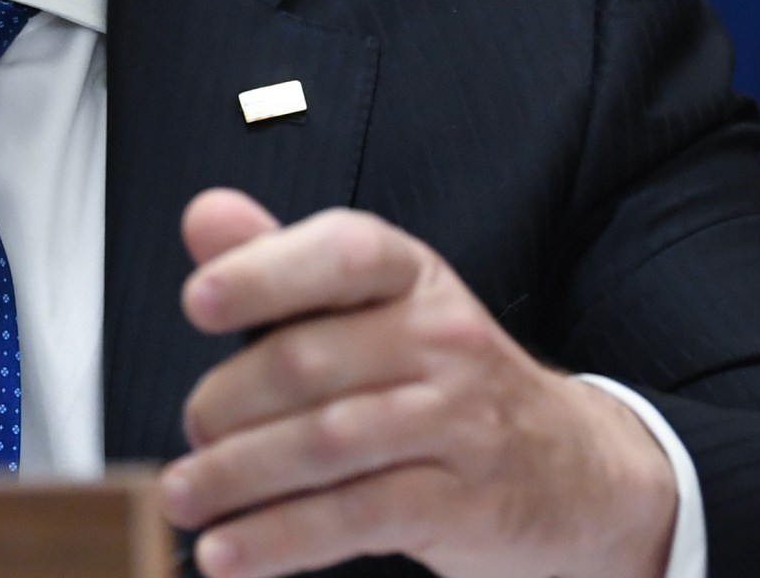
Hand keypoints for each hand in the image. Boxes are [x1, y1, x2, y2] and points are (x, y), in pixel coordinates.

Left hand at [158, 190, 676, 577]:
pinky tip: (227, 552)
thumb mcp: (376, 308)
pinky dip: (279, 538)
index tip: (199, 301)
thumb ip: (282, 263)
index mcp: (412, 277)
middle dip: (226, 402)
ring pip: (325, 444)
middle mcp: (442, 339)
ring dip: (236, 475)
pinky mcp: (462, 504)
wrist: (577, 471)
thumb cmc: (445, 381)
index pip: (343, 253)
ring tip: (182, 495)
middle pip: (309, 361)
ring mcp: (458, 423)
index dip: (265, 272)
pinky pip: (355, 517)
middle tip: (191, 430)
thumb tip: (203, 216)